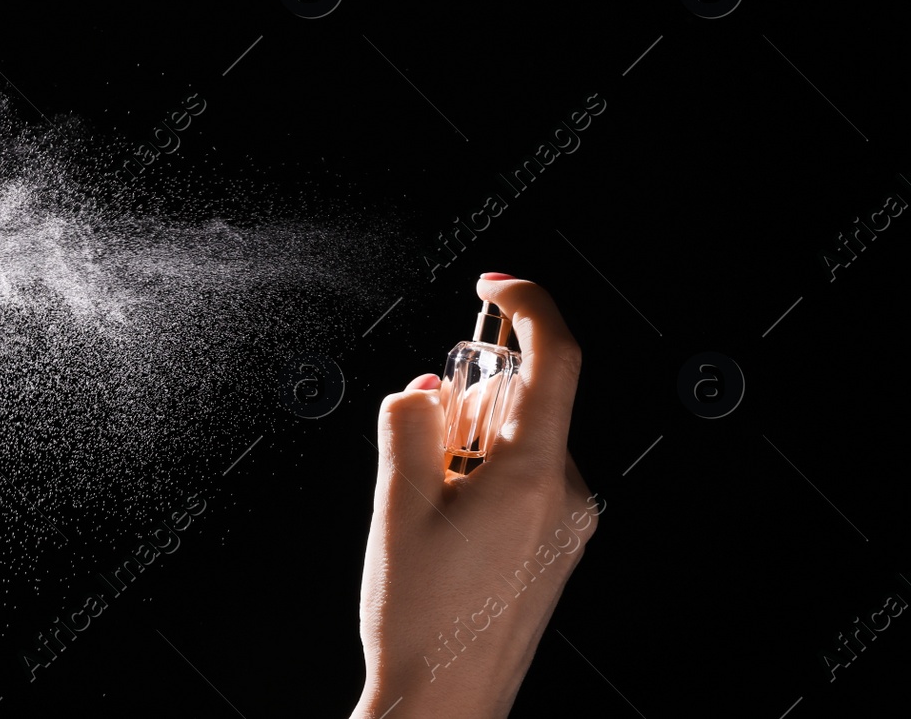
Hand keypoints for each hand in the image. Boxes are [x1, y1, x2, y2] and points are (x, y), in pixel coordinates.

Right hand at [349, 275, 600, 718]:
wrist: (445, 704)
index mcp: (535, 473)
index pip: (555, 356)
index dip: (526, 304)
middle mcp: (566, 494)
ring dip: (467, 445)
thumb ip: (408, 424)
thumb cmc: (423, 621)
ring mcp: (566, 524)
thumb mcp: (395, 503)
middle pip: (524, 400)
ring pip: (517, 441)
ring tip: (423, 504)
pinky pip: (522, 479)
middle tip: (417, 441)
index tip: (493, 286)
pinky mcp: (554, 546)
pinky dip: (479, 476)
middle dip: (466, 398)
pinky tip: (442, 523)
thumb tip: (422, 388)